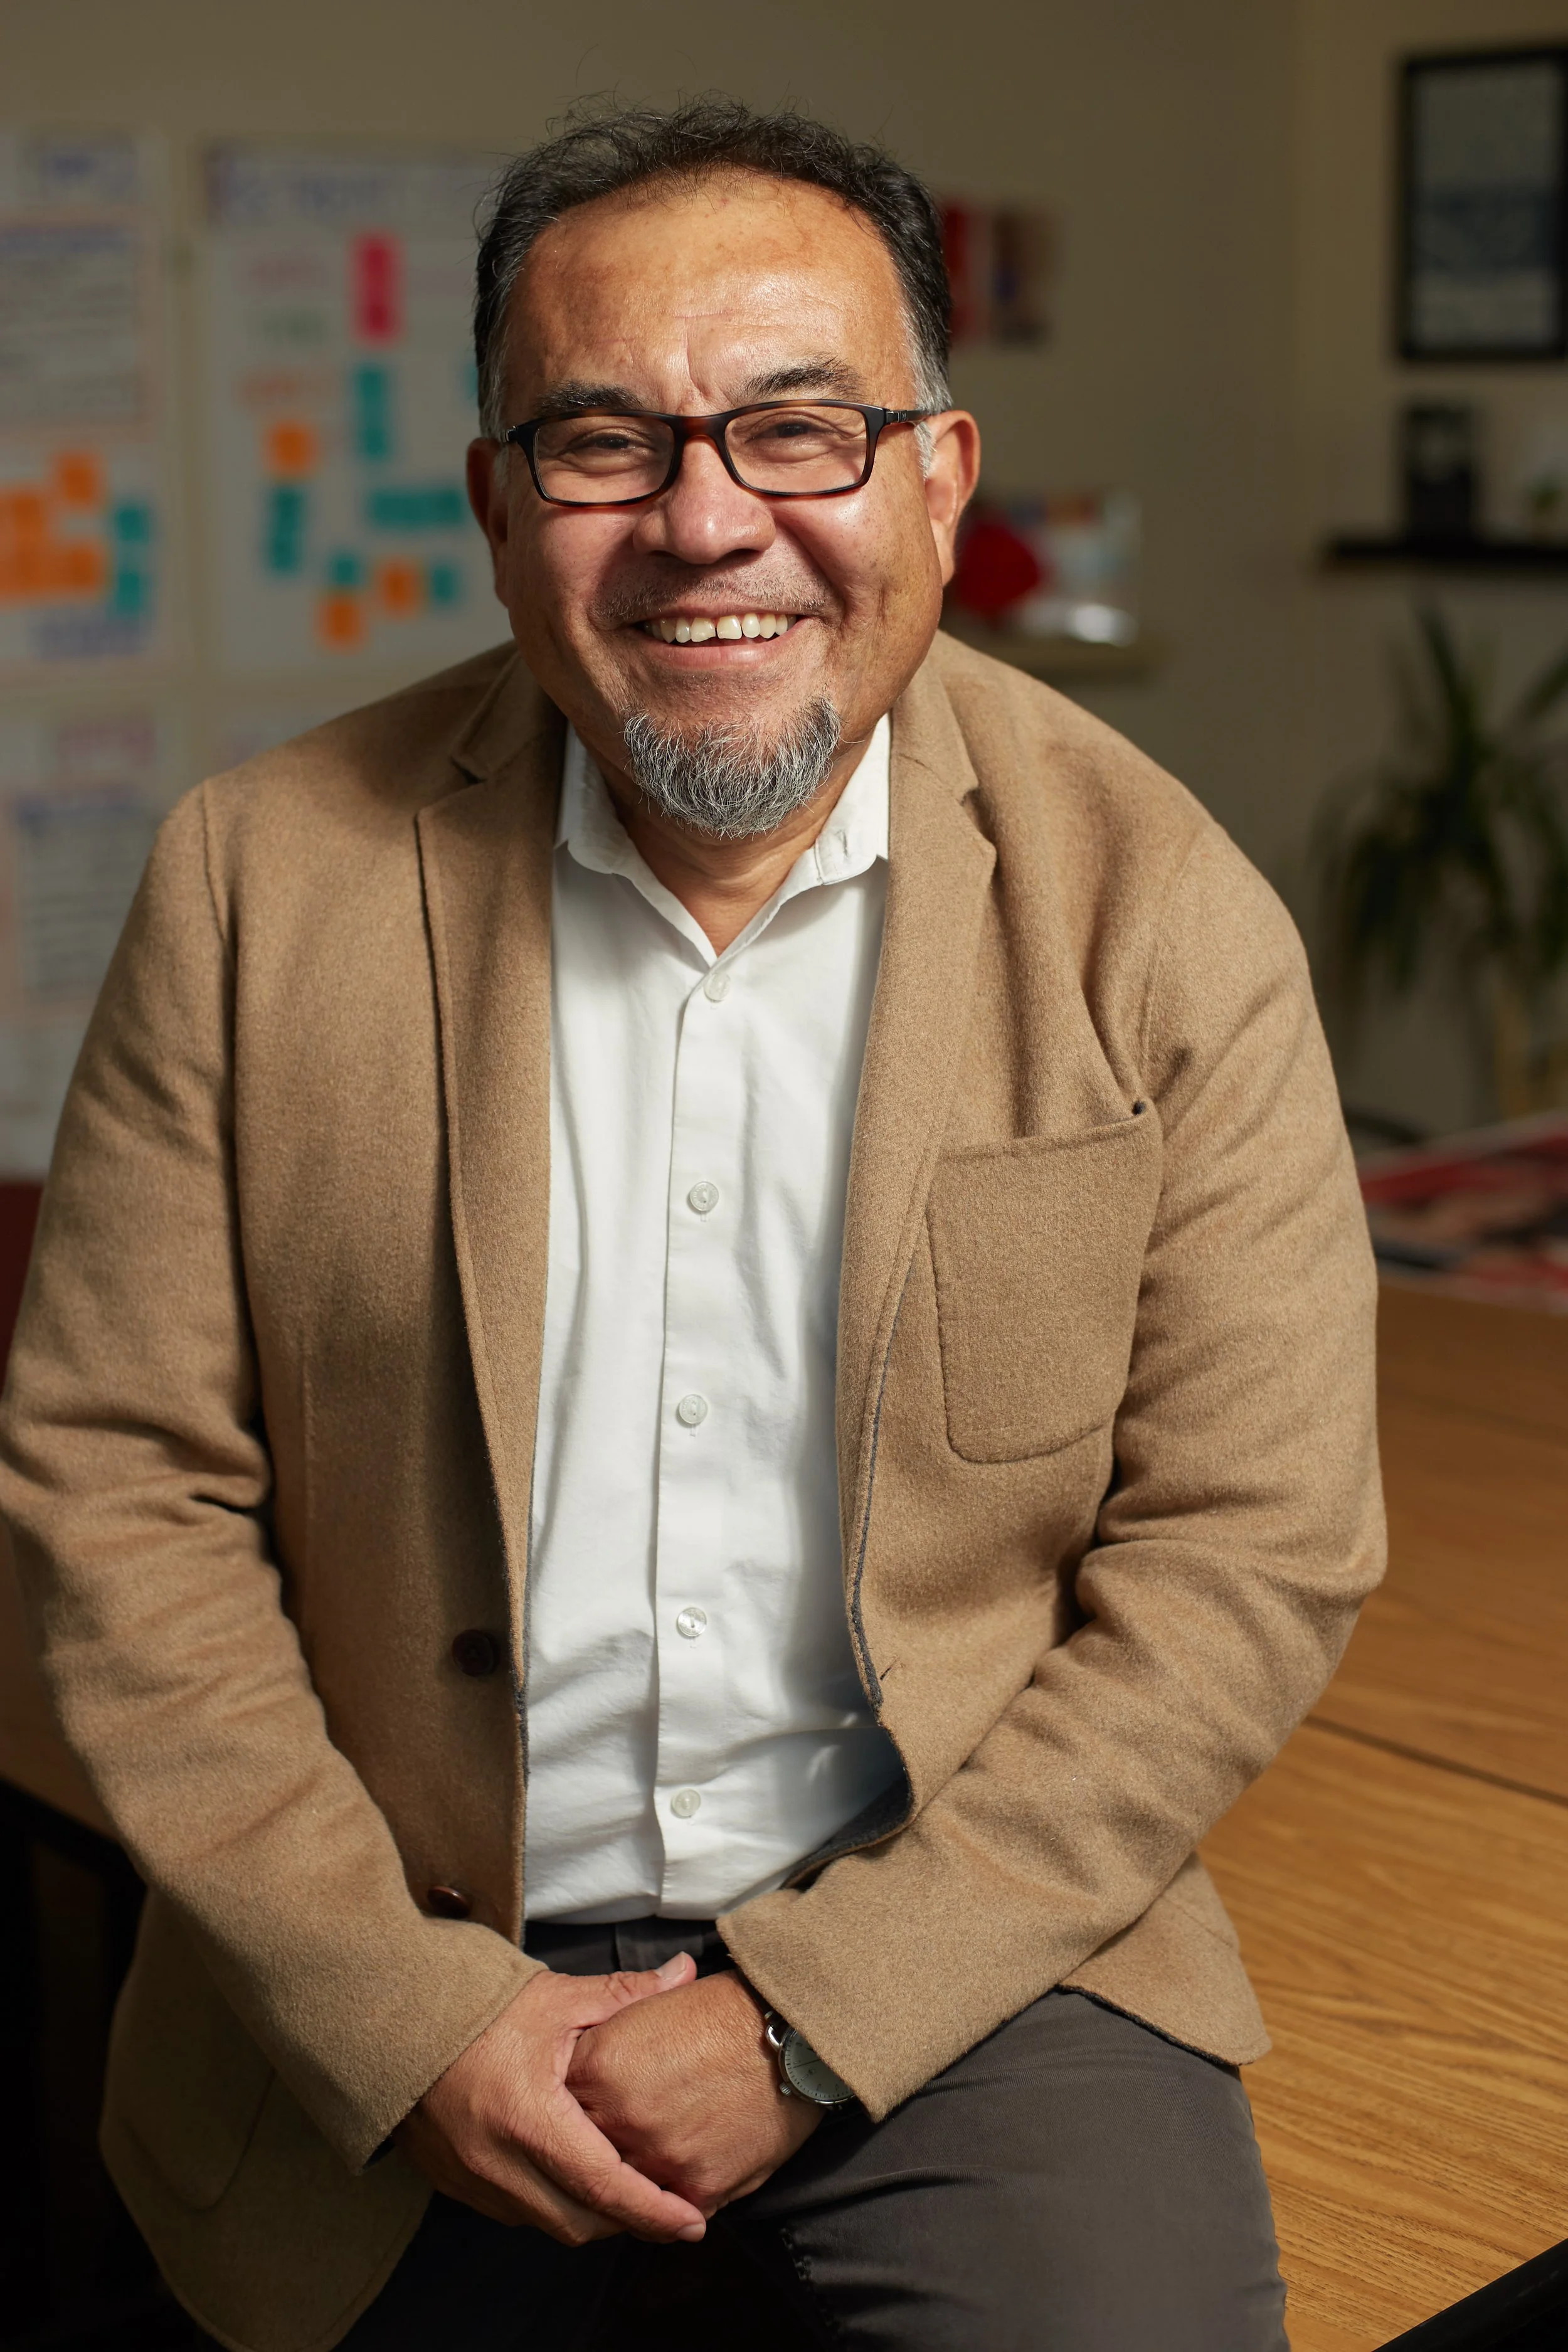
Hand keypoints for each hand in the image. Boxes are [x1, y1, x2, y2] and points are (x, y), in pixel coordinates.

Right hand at [396, 1957, 707, 2244]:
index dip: (653, 2210)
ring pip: (549, 2224)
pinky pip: (518, 2213)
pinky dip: (554, 2205)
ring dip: (592, 2215)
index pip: (602, 2185)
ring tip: (630, 2191)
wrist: (393, 2021)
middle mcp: (497, 2163)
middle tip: (672, 2206)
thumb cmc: (476, 2007)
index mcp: (527, 2118)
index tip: (693, 2222)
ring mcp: (472, 2180)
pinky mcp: (456, 2183)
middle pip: (579, 2220)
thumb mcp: (556, 1997)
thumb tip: (684, 1973)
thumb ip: (625, 1994)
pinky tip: (577, 2178)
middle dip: (629, 2220)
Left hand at [568, 1967, 821, 2212]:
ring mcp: (657, 2157)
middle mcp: (618, 2117)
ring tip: (647, 2171)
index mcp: (598, 2067)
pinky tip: (680, 2187)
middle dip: (594, 2155)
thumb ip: (607, 2036)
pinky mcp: (698, 2188)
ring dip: (631, 2188)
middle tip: (610, 2151)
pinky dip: (673, 2206)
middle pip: (585, 2156)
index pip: (561, 2108)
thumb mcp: (650, 2008)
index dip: (570, 2113)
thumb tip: (582, 2050)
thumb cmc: (723, 2012)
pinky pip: (670, 2213)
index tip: (579, 2116)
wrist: (790, 2033)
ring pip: (624, 2193)